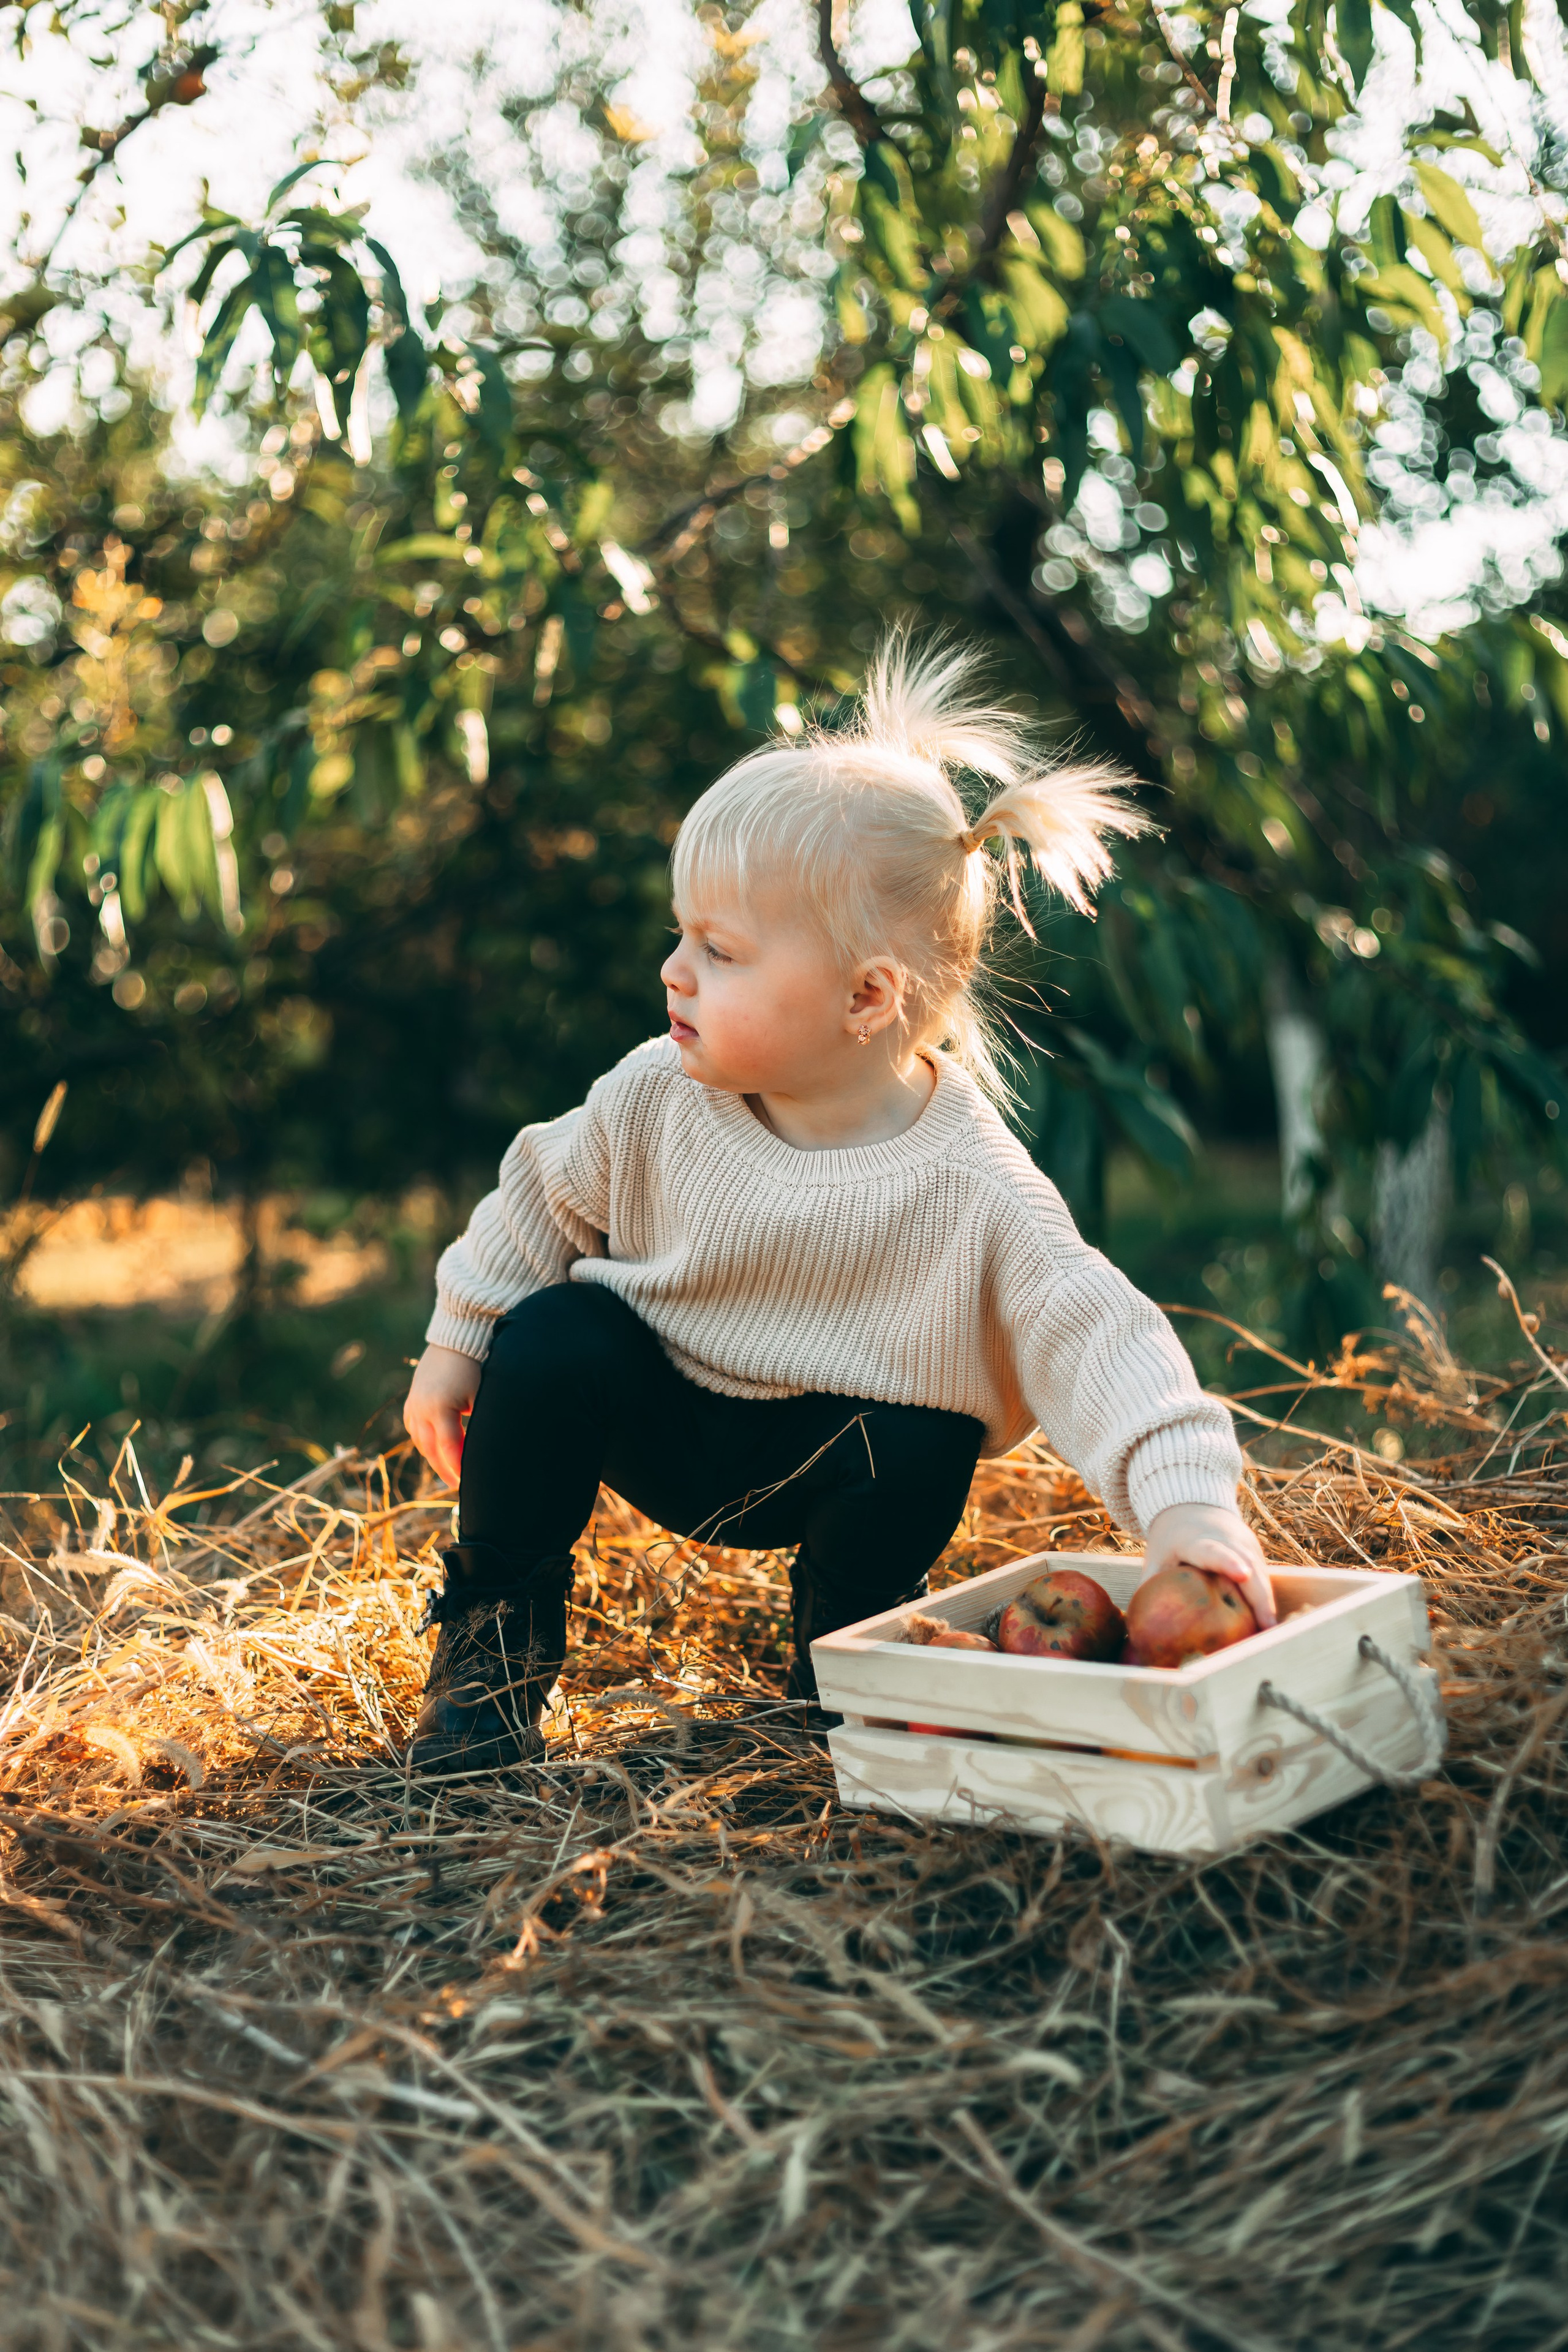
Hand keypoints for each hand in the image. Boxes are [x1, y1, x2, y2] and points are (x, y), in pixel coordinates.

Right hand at [403, 1343, 482, 1489]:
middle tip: (459, 1485)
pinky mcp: (412, 1397)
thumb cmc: (477, 1365)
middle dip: (445, 1469)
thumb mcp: (482, 1395)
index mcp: (439, 1407)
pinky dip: (423, 1440)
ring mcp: (413, 1402)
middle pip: (430, 1449)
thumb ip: (479, 1423)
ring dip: (433, 1456)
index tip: (468, 1483)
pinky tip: (434, 1448)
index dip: (458, 1468)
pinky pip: (413, 1427)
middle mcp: (421, 1407)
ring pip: (419, 1440)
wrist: (459, 1336)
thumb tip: (483, 1450)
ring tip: (449, 1471)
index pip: (449, 1448)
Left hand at [1141, 1502, 1274, 1628]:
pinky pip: (1264, 1578)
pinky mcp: (1256, 1553)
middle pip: (1249, 1567)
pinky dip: (1267, 1600)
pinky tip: (1268, 1625)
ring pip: (1262, 1575)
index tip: (1242, 1574)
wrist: (1192, 1508)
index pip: (1213, 1551)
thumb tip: (1138, 1627)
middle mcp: (1227, 1539)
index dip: (1227, 1562)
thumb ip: (1149, 1587)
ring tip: (1273, 1633)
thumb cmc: (1170, 1542)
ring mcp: (1245, 1545)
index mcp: (1196, 1540)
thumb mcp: (1156, 1559)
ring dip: (1268, 1603)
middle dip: (1260, 1596)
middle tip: (1268, 1627)